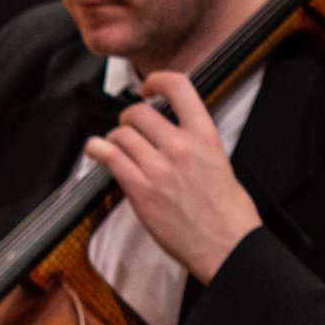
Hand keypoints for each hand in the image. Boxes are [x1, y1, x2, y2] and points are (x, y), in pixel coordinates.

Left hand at [83, 69, 261, 283]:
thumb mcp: (221, 163)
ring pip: (120, 135)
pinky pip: (109, 157)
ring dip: (113, 139)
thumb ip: (195, 144)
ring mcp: (159, 167)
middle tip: (128, 130)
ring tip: (116, 148)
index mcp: (206, 136)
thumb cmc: (228, 212)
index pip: (180, 88)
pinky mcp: (140, 189)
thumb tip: (173, 135)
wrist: (227, 244)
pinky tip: (96, 150)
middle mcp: (181, 146)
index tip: (147, 87)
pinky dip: (97, 150)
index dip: (157, 81)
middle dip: (128, 120)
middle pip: (138, 113)